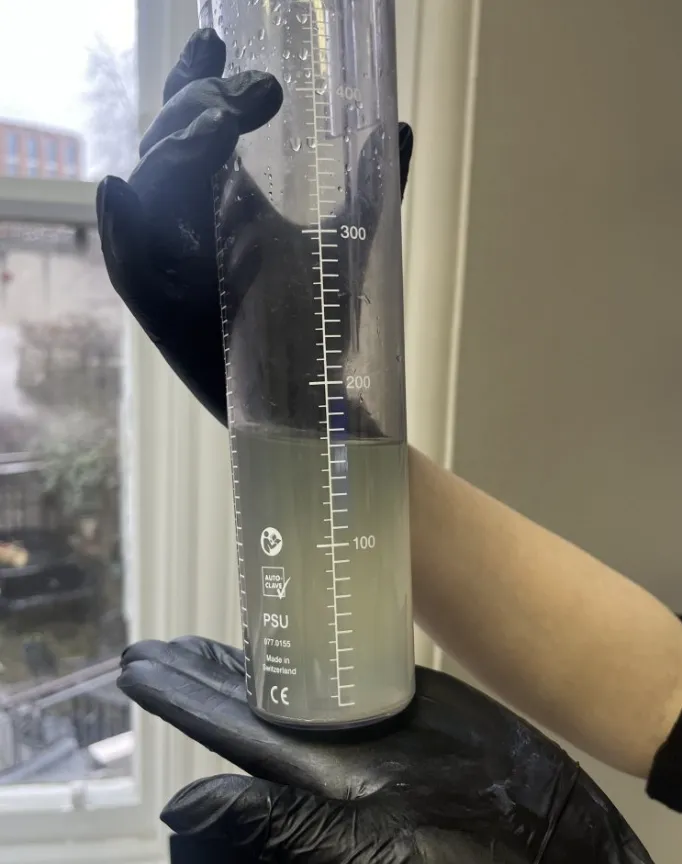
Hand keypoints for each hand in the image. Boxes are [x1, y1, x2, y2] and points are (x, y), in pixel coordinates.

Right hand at [97, 27, 413, 429]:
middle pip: (169, 147)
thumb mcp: (351, 246)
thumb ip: (372, 184)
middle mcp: (194, 225)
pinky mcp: (166, 313)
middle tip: (239, 99)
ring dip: (169, 153)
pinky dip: (120, 230)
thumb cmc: (325, 328)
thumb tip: (399, 125)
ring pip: (147, 193)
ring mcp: (177, 267)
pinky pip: (128, 266)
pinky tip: (120, 191)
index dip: (197, 80)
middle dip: (194, 110)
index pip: (197, 126)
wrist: (321, 401)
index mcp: (227, 201)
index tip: (217, 42)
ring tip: (210, 126)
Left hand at [119, 637, 652, 863]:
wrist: (547, 835)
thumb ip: (276, 826)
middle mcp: (325, 751)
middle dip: (198, 668)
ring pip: (291, 675)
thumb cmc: (462, 855)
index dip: (177, 694)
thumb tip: (177, 802)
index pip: (225, 726)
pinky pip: (345, 663)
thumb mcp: (364, 846)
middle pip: (246, 696)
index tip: (136, 662)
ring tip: (205, 629)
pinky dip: (316, 641)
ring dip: (250, 649)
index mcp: (306, 782)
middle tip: (154, 640)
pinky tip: (301, 620)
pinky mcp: (404, 699)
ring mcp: (363, 723)